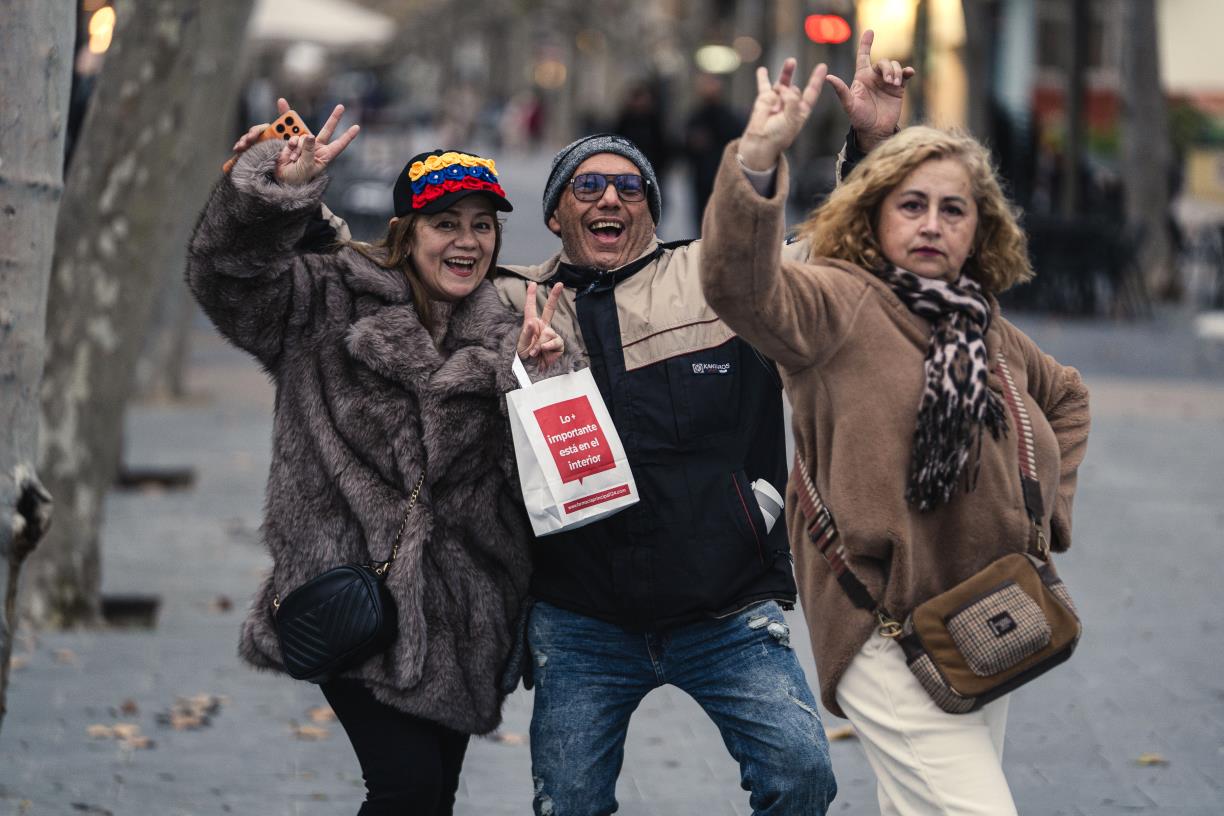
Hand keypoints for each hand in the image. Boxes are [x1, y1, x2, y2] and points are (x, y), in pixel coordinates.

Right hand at [230, 98, 360, 184]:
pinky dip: (282, 137)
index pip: (337, 145)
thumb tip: (309, 134)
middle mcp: (313, 148)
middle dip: (333, 118)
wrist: (279, 182)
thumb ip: (307, 151)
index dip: (347, 137)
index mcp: (322, 156)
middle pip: (325, 130)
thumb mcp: (305, 168)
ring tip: (288, 156)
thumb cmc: (296, 180)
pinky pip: (285, 132)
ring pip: (301, 132)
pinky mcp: (287, 141)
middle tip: (341, 106)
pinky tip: (282, 152)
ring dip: (293, 140)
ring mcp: (301, 144)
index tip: (357, 127)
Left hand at [517, 282, 564, 367]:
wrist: (532, 371)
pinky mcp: (557, 344)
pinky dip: (548, 347)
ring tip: (535, 352)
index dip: (531, 296)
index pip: (530, 308)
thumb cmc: (524, 357)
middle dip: (555, 296)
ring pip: (549, 333)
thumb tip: (532, 322)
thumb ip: (527, 333)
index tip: (532, 284)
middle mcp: (542, 327)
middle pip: (550, 309)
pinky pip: (555, 342)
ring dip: (540, 344)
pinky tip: (543, 352)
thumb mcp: (521, 345)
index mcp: (531, 325)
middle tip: (560, 284)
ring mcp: (551, 335)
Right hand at [738, 59, 828, 171]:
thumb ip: (791, 100)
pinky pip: (764, 85)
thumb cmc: (779, 135)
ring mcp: (777, 100)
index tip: (822, 66)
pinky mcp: (764, 98)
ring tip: (791, 62)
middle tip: (795, 68)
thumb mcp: (792, 119)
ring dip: (787, 73)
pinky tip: (762, 70)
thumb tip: (784, 86)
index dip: (816, 80)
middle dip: (792, 91)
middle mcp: (790, 104)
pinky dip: (763, 77)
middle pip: (795, 90)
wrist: (761, 141)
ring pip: (784, 83)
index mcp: (800, 111)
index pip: (811, 93)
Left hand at [826, 30, 914, 151]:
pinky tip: (909, 73)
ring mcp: (887, 82)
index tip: (870, 31)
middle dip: (887, 68)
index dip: (866, 44)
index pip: (863, 56)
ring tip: (893, 84)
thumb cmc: (859, 119)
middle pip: (883, 62)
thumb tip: (828, 77)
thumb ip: (841, 91)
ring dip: (895, 71)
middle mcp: (874, 77)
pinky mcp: (898, 88)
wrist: (875, 131)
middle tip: (888, 82)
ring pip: (894, 66)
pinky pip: (905, 74)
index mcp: (861, 77)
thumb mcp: (849, 105)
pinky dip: (908, 71)